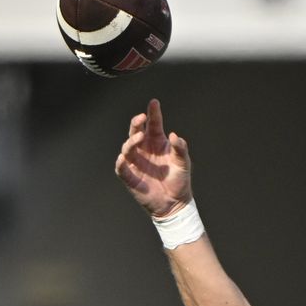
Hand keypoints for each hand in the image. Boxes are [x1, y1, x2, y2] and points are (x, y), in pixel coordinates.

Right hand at [114, 98, 192, 218]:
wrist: (175, 203)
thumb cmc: (179, 180)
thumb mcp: (184, 163)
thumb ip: (181, 148)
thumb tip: (175, 136)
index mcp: (157, 143)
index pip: (153, 124)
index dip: (153, 113)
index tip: (154, 103)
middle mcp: (145, 150)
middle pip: (136, 132)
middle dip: (136, 123)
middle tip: (141, 118)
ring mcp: (136, 163)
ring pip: (127, 148)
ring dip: (131, 142)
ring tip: (138, 138)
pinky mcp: (130, 177)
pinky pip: (121, 169)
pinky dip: (120, 163)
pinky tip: (123, 158)